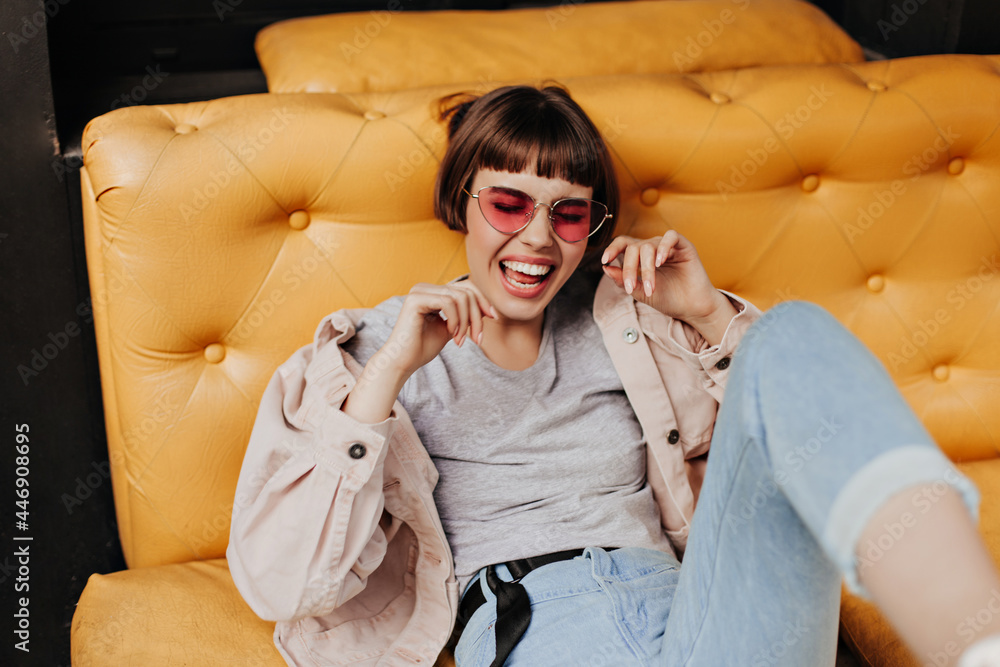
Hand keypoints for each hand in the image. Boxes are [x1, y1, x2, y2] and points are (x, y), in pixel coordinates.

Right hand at [382, 280, 497, 379]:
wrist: (403, 362)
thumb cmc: (423, 347)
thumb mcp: (452, 328)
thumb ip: (465, 315)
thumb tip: (488, 307)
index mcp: (433, 292)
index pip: (466, 287)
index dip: (483, 300)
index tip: (494, 318)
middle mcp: (425, 287)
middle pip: (466, 292)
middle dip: (477, 316)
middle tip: (477, 339)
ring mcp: (419, 291)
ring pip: (459, 297)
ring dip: (467, 321)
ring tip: (461, 340)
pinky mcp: (415, 299)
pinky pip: (448, 302)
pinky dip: (456, 320)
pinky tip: (451, 334)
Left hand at [601, 230, 729, 326]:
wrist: (691, 308)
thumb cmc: (667, 299)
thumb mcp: (640, 292)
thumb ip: (623, 280)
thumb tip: (605, 267)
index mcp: (640, 257)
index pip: (623, 244)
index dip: (612, 248)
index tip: (606, 260)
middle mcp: (652, 248)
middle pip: (633, 247)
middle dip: (630, 268)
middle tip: (632, 288)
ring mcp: (668, 247)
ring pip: (649, 245)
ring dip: (646, 268)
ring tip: (651, 287)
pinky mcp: (684, 246)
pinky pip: (671, 236)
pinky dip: (663, 247)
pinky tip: (660, 261)